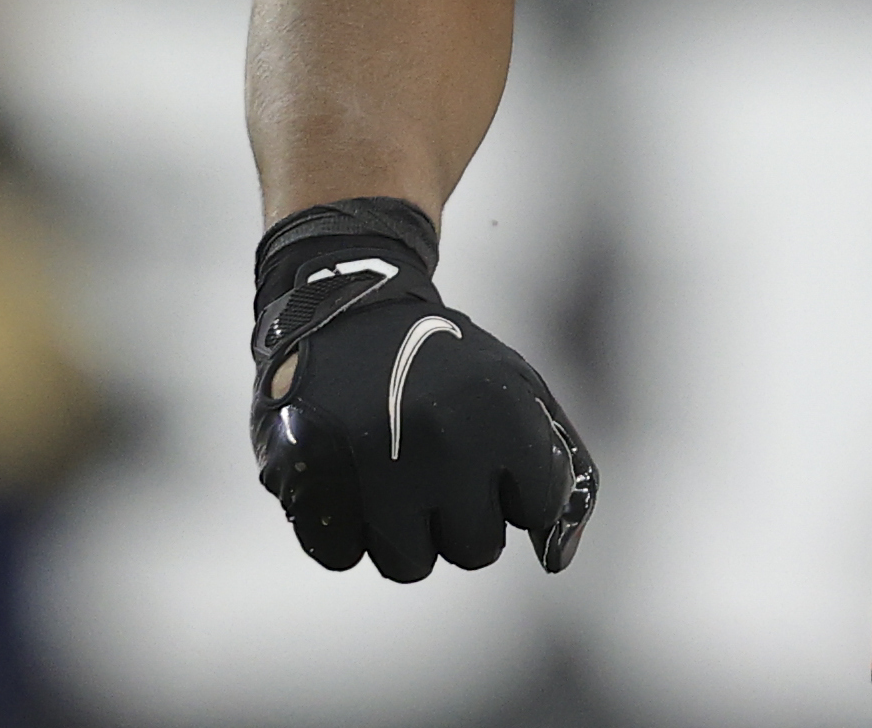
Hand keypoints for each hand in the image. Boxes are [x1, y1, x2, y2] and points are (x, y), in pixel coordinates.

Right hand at [249, 199, 596, 581]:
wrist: (347, 306)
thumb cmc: (446, 367)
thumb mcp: (520, 391)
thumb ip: (562, 472)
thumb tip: (556, 561)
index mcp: (504, 415)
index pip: (535, 508)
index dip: (514, 484)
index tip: (491, 450)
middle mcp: (443, 444)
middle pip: (476, 550)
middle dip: (460, 516)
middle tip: (436, 463)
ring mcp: (373, 467)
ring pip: (410, 565)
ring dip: (403, 529)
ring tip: (392, 467)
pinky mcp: (309, 480)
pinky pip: (342, 557)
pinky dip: (344, 528)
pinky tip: (347, 474)